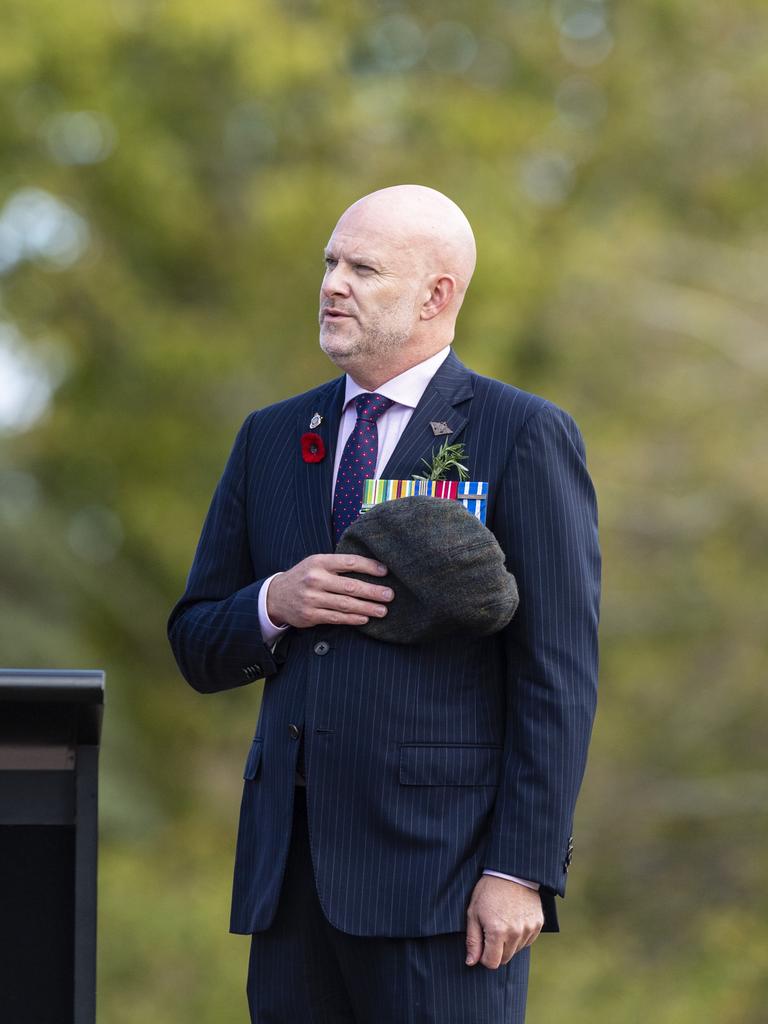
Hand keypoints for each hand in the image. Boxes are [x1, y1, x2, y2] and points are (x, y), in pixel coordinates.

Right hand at [267, 554, 393, 628]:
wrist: (276, 595)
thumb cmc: (304, 577)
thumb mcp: (317, 563)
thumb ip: (338, 565)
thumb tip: (371, 568)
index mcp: (320, 562)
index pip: (349, 562)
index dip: (369, 566)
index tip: (386, 571)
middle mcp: (315, 579)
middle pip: (350, 586)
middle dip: (373, 591)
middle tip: (389, 595)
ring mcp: (312, 598)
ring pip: (345, 604)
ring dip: (367, 608)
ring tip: (383, 610)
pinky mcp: (310, 615)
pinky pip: (336, 618)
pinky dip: (353, 619)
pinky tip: (365, 618)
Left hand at [465, 875, 543, 968]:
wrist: (511, 872)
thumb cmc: (488, 891)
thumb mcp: (473, 913)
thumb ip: (473, 940)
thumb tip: (471, 962)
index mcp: (497, 932)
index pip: (492, 963)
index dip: (484, 957)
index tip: (482, 944)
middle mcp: (515, 933)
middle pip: (505, 959)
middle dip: (496, 950)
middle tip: (491, 930)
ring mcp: (529, 929)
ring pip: (516, 950)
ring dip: (508, 943)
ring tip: (503, 922)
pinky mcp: (538, 924)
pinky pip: (527, 941)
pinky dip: (520, 936)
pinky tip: (514, 920)